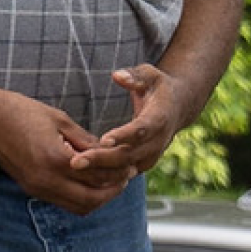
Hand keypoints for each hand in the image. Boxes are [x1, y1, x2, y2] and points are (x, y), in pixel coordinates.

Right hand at [0, 94, 133, 215]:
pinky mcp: (31, 189)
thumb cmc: (22, 112)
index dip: (119, 172)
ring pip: (78, 207)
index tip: (131, 165)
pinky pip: (63, 202)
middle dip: (112, 191)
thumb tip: (110, 153)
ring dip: (97, 198)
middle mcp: (46, 180)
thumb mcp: (60, 120)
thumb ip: (85, 141)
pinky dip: (81, 197)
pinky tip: (87, 182)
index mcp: (55, 159)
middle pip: (92, 199)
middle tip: (125, 178)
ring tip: (108, 182)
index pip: (99, 176)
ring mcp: (37, 188)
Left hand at [66, 64, 188, 179]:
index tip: (104, 140)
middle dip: (102, 159)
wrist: (176, 108)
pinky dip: (104, 176)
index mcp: (160, 119)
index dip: (124, 135)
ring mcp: (151, 156)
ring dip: (99, 171)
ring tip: (74, 168)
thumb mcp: (150, 75)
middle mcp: (157, 142)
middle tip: (76, 162)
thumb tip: (118, 76)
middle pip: (128, 155)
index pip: (141, 130)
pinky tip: (82, 176)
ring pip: (124, 169)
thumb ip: (135, 75)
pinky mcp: (142, 164)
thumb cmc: (158, 87)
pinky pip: (123, 174)